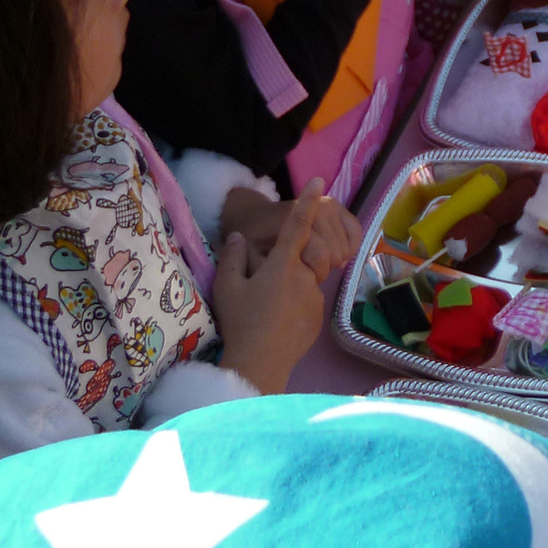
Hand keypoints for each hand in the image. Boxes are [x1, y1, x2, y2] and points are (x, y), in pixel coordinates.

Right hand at [212, 192, 326, 393]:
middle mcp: (304, 275)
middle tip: (261, 289)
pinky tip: (276, 324)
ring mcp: (315, 297)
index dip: (309, 202)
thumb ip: (232, 258)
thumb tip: (239, 237)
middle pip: (300, 258)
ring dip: (290, 287)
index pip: (298, 225)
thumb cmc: (240, 322)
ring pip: (304, 281)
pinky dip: (294, 307)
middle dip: (285, 265)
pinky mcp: (319, 317)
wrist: (260, 364)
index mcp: (282, 263)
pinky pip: (307, 302)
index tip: (320, 182)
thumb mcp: (226, 288)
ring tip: (266, 312)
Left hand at [218, 178, 363, 283]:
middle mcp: (311, 208)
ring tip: (316, 261)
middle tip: (306, 272)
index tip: (308, 279)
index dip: (315, 271)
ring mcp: (326, 204)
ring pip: (344, 248)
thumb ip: (264, 271)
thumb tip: (283, 279)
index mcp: (288, 222)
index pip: (317, 254)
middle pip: (332, 254)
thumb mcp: (250, 259)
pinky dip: (350, 246)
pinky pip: (355, 231)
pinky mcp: (336, 206)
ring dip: (334, 260)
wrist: (257, 217)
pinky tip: (338, 254)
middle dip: (321, 269)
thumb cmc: (254, 243)